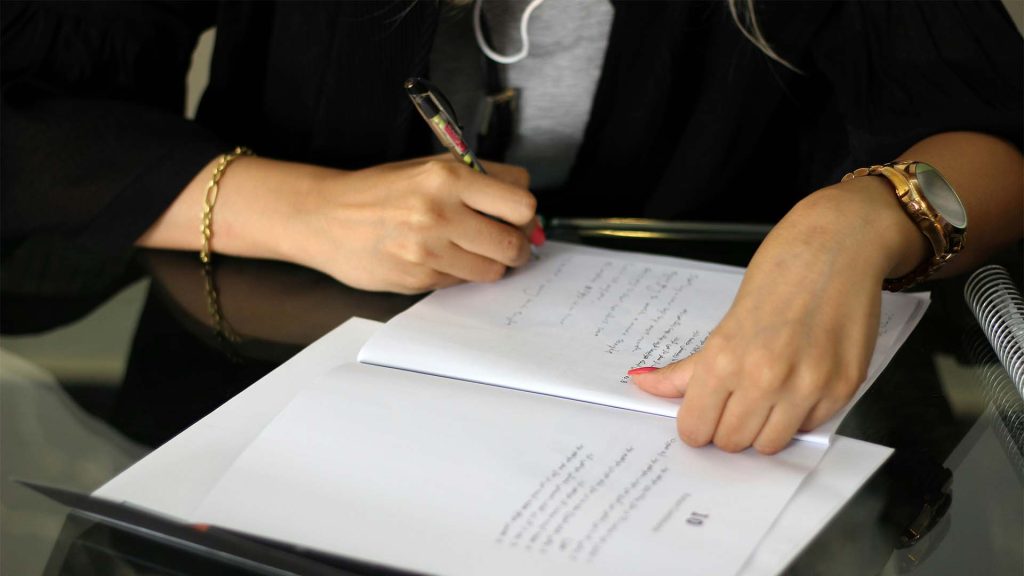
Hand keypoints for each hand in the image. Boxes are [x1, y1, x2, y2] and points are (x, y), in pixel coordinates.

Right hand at [286, 155, 539, 293]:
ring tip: (470, 249)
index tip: (516, 217)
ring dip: (491, 263)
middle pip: (513, 242)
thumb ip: (482, 182)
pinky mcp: (419, 278)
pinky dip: (461, 272)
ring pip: (493, 269)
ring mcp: (428, 249)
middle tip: (504, 241)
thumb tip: (528, 215)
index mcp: (448, 176)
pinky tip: (441, 257)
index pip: (521, 202)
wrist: (326, 217)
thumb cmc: (382, 190)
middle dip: (516, 245)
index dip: (524, 213)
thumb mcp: (431, 167)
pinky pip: (463, 281)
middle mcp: (440, 212)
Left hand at [631, 178, 926, 453]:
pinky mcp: (844, 388)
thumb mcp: (724, 322)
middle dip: (727, 427)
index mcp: (726, 359)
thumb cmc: (779, 275)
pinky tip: (796, 385)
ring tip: (765, 397)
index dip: (696, 424)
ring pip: (769, 445)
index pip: (696, 428)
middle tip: (734, 401)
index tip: (702, 414)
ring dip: (762, 429)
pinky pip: (809, 427)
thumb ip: (690, 367)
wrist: (837, 244)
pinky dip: (798, 416)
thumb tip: (644, 383)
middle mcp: (766, 378)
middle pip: (731, 442)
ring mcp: (809, 386)